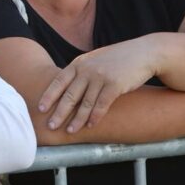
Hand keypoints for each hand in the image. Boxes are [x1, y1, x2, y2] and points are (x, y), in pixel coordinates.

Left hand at [39, 40, 155, 131]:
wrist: (144, 53)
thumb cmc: (118, 59)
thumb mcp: (95, 60)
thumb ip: (81, 71)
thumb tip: (67, 87)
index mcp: (79, 63)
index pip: (59, 81)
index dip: (49, 95)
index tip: (40, 108)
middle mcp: (87, 69)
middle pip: (69, 95)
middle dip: (59, 113)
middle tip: (50, 126)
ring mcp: (100, 77)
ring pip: (85, 103)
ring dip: (77, 119)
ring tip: (70, 131)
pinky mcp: (115, 85)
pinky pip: (102, 105)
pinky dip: (95, 117)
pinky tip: (90, 125)